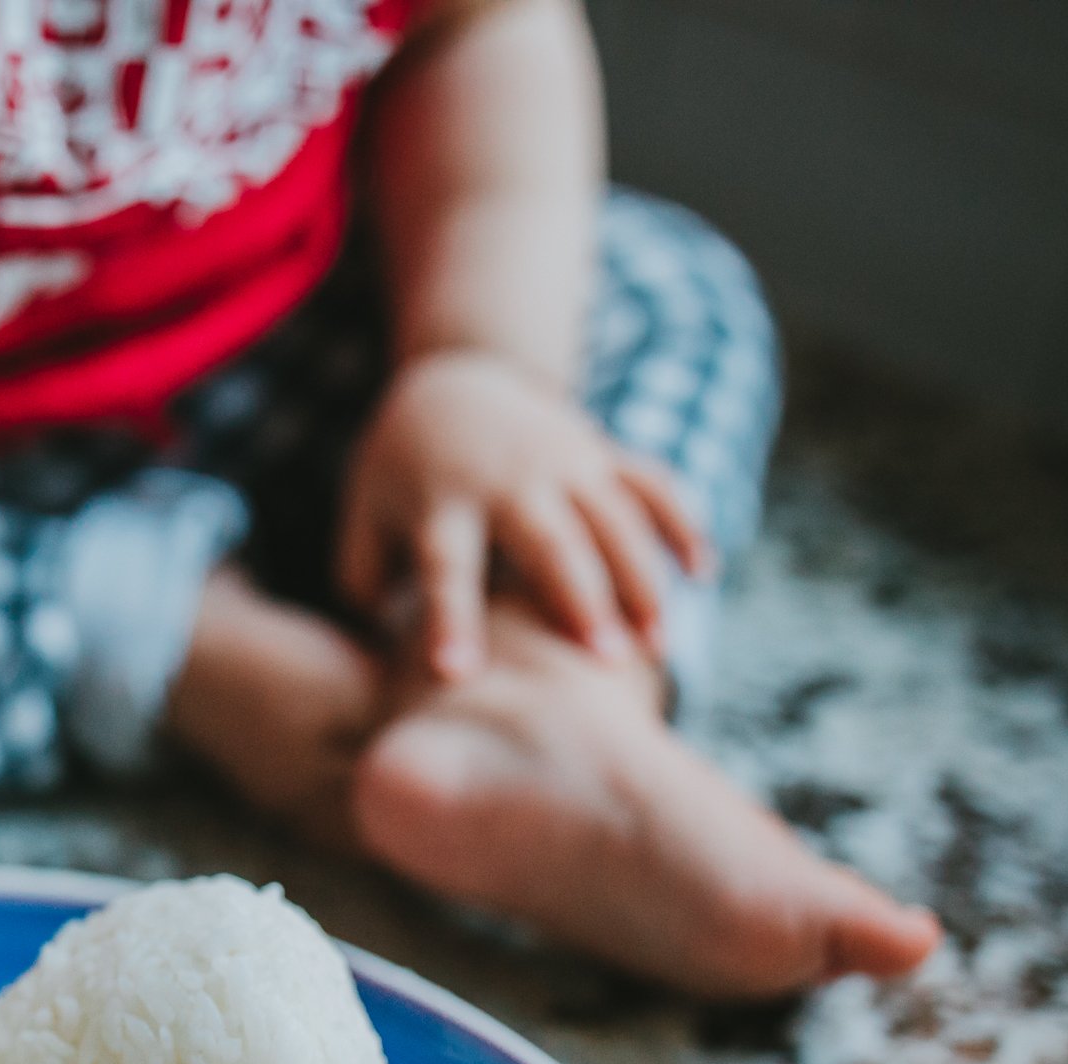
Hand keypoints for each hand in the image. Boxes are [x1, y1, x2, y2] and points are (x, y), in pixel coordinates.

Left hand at [338, 348, 709, 679]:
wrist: (454, 384)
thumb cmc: (401, 477)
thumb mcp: (364, 519)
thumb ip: (364, 583)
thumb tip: (379, 655)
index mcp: (441, 504)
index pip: (444, 567)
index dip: (450, 621)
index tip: (456, 677)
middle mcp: (507, 481)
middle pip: (549, 542)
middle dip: (579, 598)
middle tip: (604, 663)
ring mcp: (564, 461)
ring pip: (612, 519)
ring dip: (640, 580)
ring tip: (657, 649)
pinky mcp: (603, 452)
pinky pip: (652, 484)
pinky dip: (681, 523)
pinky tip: (703, 573)